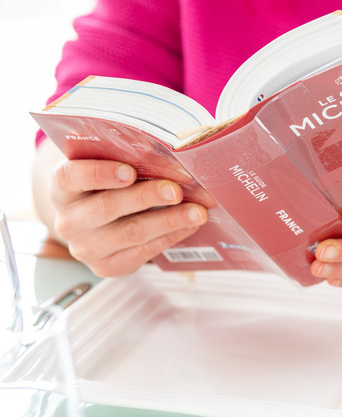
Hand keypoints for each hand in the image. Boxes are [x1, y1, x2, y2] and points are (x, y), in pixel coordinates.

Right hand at [50, 159, 207, 276]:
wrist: (94, 227)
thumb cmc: (106, 188)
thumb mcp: (105, 170)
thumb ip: (124, 162)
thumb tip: (168, 157)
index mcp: (63, 188)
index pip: (71, 177)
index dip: (99, 173)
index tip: (130, 171)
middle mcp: (69, 220)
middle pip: (108, 207)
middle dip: (146, 197)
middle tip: (176, 190)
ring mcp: (86, 247)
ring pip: (132, 232)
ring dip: (169, 220)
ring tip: (197, 212)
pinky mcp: (106, 266)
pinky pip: (143, 251)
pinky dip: (171, 236)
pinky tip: (190, 225)